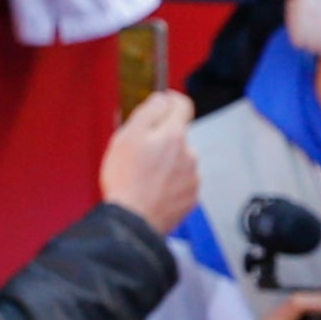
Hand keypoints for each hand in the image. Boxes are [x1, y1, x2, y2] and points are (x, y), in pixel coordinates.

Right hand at [101, 91, 199, 232]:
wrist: (134, 219)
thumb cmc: (127, 180)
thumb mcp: (127, 136)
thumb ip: (148, 112)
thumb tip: (162, 100)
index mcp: (174, 136)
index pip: (183, 105)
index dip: (171, 100)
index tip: (163, 102)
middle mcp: (190, 154)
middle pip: (178, 136)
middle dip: (161, 139)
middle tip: (139, 152)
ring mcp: (193, 176)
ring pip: (180, 160)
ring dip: (166, 162)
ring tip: (143, 175)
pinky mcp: (191, 196)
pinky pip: (181, 181)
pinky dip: (169, 182)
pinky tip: (152, 188)